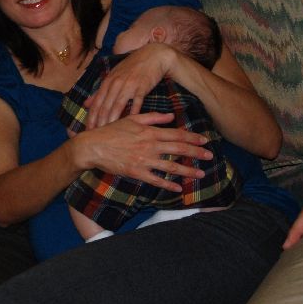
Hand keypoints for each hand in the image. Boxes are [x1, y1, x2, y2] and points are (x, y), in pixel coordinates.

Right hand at [71, 112, 211, 191]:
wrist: (92, 146)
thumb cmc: (110, 131)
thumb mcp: (131, 119)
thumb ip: (152, 117)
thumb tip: (171, 116)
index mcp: (150, 132)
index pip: (177, 134)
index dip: (192, 137)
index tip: (205, 140)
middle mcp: (150, 146)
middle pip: (178, 149)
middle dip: (196, 153)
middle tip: (210, 157)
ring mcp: (144, 160)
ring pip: (171, 166)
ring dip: (188, 171)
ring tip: (200, 174)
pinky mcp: (137, 173)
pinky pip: (156, 180)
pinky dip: (168, 184)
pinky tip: (178, 188)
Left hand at [85, 44, 175, 128]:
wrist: (152, 56)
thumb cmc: (131, 68)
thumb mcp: (113, 77)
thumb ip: (100, 92)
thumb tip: (85, 104)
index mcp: (107, 82)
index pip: (96, 103)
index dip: (91, 118)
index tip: (87, 130)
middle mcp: (115, 83)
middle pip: (105, 107)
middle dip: (99, 122)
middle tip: (96, 136)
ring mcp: (128, 85)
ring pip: (118, 105)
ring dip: (112, 120)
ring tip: (109, 133)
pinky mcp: (141, 87)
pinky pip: (136, 102)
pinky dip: (133, 112)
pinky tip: (130, 123)